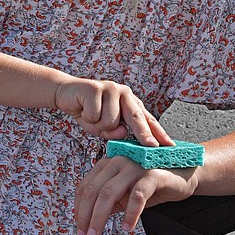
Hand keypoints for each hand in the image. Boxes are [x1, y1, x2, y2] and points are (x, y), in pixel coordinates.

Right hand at [53, 78, 172, 144]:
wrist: (65, 94)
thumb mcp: (102, 127)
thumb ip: (114, 132)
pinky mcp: (96, 88)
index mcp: (130, 102)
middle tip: (151, 147)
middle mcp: (124, 93)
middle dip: (143, 134)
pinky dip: (87, 118)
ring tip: (91, 117)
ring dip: (98, 125)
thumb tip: (123, 132)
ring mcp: (111, 88)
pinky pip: (95, 115)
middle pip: (136, 117)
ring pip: (111, 121)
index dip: (158, 133)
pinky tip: (83, 109)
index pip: (147, 118)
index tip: (169, 146)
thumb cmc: (87, 110)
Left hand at [75, 155, 196, 234]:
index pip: (85, 187)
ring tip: (97, 234)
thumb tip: (91, 220)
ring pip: (109, 192)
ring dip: (100, 216)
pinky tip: (127, 227)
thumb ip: (111, 202)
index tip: (79, 228)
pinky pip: (137, 195)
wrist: (185, 173)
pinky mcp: (152, 175)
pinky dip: (130, 213)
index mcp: (108, 164)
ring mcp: (134, 166)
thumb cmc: (153, 183)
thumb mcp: (126, 193)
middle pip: (93, 191)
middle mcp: (117, 161)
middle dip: (85, 216)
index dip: (78, 209)